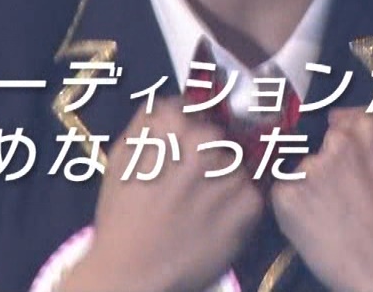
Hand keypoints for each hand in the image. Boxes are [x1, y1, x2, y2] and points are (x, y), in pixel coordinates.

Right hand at [59, 98, 263, 291]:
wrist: (132, 271)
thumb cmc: (121, 215)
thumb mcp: (121, 155)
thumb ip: (149, 120)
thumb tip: (177, 101)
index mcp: (172, 122)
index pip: (195, 109)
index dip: (188, 130)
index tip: (181, 150)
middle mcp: (205, 140)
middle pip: (219, 135)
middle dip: (209, 153)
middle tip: (190, 184)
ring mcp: (231, 170)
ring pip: (237, 163)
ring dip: (225, 178)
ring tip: (200, 205)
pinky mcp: (250, 203)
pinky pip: (251, 192)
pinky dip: (237, 205)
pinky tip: (213, 221)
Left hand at [270, 108, 372, 291]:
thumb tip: (349, 116)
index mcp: (370, 127)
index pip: (339, 119)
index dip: (341, 145)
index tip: (347, 166)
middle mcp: (337, 140)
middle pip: (316, 143)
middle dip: (324, 163)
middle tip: (340, 196)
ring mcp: (309, 167)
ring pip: (298, 168)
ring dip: (307, 186)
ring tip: (330, 215)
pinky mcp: (286, 195)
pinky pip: (283, 192)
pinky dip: (294, 207)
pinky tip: (317, 225)